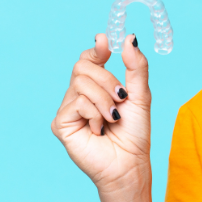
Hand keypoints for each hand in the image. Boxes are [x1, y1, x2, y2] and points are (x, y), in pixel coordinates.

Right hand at [51, 34, 151, 194]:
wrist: (129, 163)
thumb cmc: (134, 133)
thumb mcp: (140, 95)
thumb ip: (136, 67)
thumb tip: (130, 38)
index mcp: (96, 87)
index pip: (88, 58)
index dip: (96, 49)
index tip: (106, 42)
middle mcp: (78, 95)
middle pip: (83, 66)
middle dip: (108, 80)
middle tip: (121, 99)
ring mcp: (67, 109)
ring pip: (81, 83)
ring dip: (105, 100)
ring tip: (113, 118)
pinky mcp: (61, 124)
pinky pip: (77, 103)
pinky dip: (95, 114)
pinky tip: (99, 130)